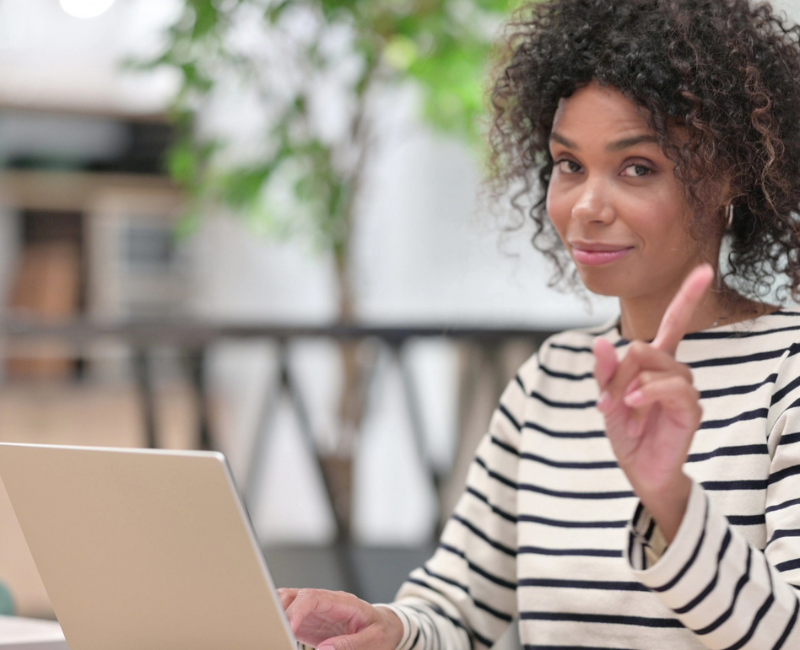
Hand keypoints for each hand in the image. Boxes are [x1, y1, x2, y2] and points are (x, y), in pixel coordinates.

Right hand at [279, 587, 402, 649]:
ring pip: (286, 602)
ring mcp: (314, 610)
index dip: (296, 610)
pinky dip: (277, 623)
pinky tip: (274, 634)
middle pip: (294, 595)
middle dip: (277, 609)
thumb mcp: (373, 640)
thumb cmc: (380, 631)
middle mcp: (324, 602)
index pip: (312, 597)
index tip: (287, 627)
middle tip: (271, 630)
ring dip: (275, 614)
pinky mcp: (308, 622)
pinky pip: (287, 617)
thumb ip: (351, 644)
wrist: (384, 626)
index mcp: (341, 602)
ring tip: (270, 632)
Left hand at [593, 264, 713, 540]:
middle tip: (608, 399)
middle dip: (619, 370)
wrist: (640, 471)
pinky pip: (671, 388)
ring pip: (657, 364)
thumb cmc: (627, 433)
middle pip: (645, 347)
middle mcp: (674, 372)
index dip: (687, 297)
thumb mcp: (607, 399)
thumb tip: (602, 342)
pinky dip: (649, 391)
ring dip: (631, 384)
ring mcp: (684, 390)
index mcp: (655, 365)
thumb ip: (605, 372)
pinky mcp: (690, 410)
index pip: (674, 323)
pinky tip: (635, 403)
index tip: (704, 270)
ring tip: (622, 407)